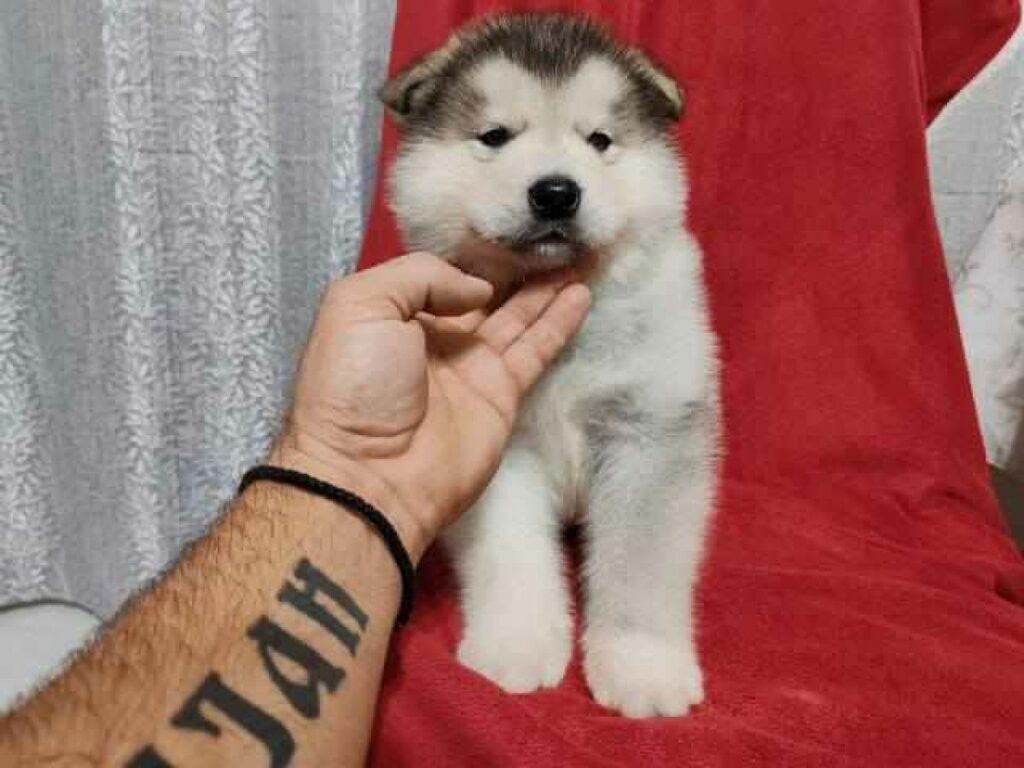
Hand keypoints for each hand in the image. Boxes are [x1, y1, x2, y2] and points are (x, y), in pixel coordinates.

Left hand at [270, 252, 590, 559]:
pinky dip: (559, 321)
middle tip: (558, 228)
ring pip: (519, 314)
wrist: (369, 475)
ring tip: (582, 248)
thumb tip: (479, 289)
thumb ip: (420, 277)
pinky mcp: (503, 395)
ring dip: (548, 284)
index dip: (478, 248)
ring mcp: (472, 366)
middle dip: (519, 261)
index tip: (511, 218)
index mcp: (396, 313)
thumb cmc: (353, 384)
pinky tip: (580, 291)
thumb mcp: (360, 305)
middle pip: (488, 290)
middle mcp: (437, 336)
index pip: (445, 271)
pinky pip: (536, 349)